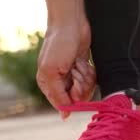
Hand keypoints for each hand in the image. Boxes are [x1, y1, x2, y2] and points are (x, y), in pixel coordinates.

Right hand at [36, 0, 90, 118]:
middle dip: (80, 84)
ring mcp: (72, 77)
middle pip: (77, 98)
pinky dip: (90, 72)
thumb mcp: (52, 71)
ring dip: (85, 77)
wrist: (72, 24)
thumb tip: (64, 115)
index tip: (74, 84)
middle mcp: (60, 83)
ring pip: (86, 90)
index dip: (72, 97)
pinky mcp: (84, 70)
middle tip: (76, 69)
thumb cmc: (59, 45)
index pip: (64, 104)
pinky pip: (92, 81)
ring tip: (79, 63)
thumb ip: (57, 94)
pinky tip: (84, 62)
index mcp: (48, 84)